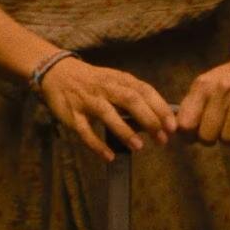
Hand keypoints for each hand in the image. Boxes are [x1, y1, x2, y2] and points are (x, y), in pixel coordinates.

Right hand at [38, 57, 176, 161]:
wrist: (57, 72)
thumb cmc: (94, 81)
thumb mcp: (115, 81)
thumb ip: (134, 95)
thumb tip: (160, 118)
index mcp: (119, 79)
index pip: (144, 91)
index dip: (160, 108)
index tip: (172, 126)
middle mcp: (105, 88)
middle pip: (130, 100)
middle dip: (148, 119)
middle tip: (161, 139)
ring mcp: (88, 101)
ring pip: (108, 114)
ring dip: (125, 130)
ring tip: (139, 147)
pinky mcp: (73, 114)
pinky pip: (85, 131)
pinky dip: (97, 145)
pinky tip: (109, 156)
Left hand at [176, 52, 229, 145]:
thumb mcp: (206, 84)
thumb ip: (192, 106)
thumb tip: (180, 133)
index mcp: (203, 85)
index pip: (186, 123)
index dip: (188, 136)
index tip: (193, 136)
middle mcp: (223, 88)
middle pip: (207, 136)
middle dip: (210, 140)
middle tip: (215, 134)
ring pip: (229, 138)